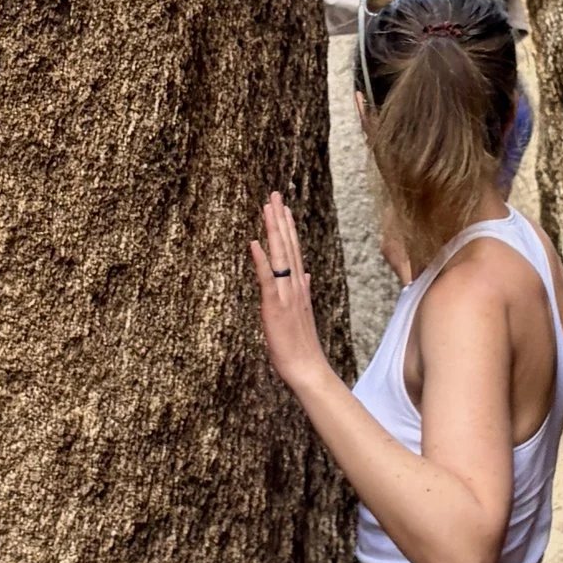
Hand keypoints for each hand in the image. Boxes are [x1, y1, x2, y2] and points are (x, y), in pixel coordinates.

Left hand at [247, 190, 331, 393]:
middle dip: (281, 219)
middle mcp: (295, 285)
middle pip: (288, 245)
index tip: (283, 207)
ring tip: (269, 207)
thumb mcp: (301, 313)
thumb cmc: (301, 345)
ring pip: (280, 256)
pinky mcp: (275, 307)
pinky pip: (268, 280)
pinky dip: (261, 261)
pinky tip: (255, 243)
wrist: (308, 368)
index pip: (293, 250)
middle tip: (275, 194)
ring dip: (274, 230)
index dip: (288, 227)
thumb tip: (304, 273)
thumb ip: (302, 291)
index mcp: (299, 287)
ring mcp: (287, 294)